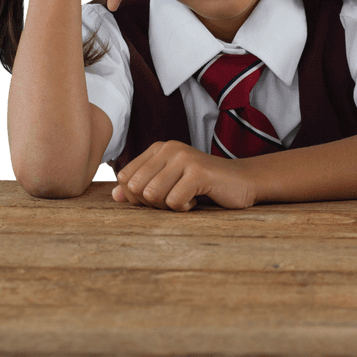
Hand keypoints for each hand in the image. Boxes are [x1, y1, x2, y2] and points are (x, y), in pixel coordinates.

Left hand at [112, 141, 258, 210]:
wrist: (242, 182)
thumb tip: (114, 195)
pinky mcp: (198, 172)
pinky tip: (197, 199)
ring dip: (168, 206)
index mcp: (158, 148)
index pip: (125, 178)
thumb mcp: (169, 184)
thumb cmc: (203, 186)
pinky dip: (184, 208)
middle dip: (152, 203)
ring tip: (186, 199)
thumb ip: (141, 187)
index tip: (160, 196)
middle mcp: (169, 148)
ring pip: (152, 195)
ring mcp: (184, 158)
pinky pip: (174, 201)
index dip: (136, 196)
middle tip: (173, 200)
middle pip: (136, 188)